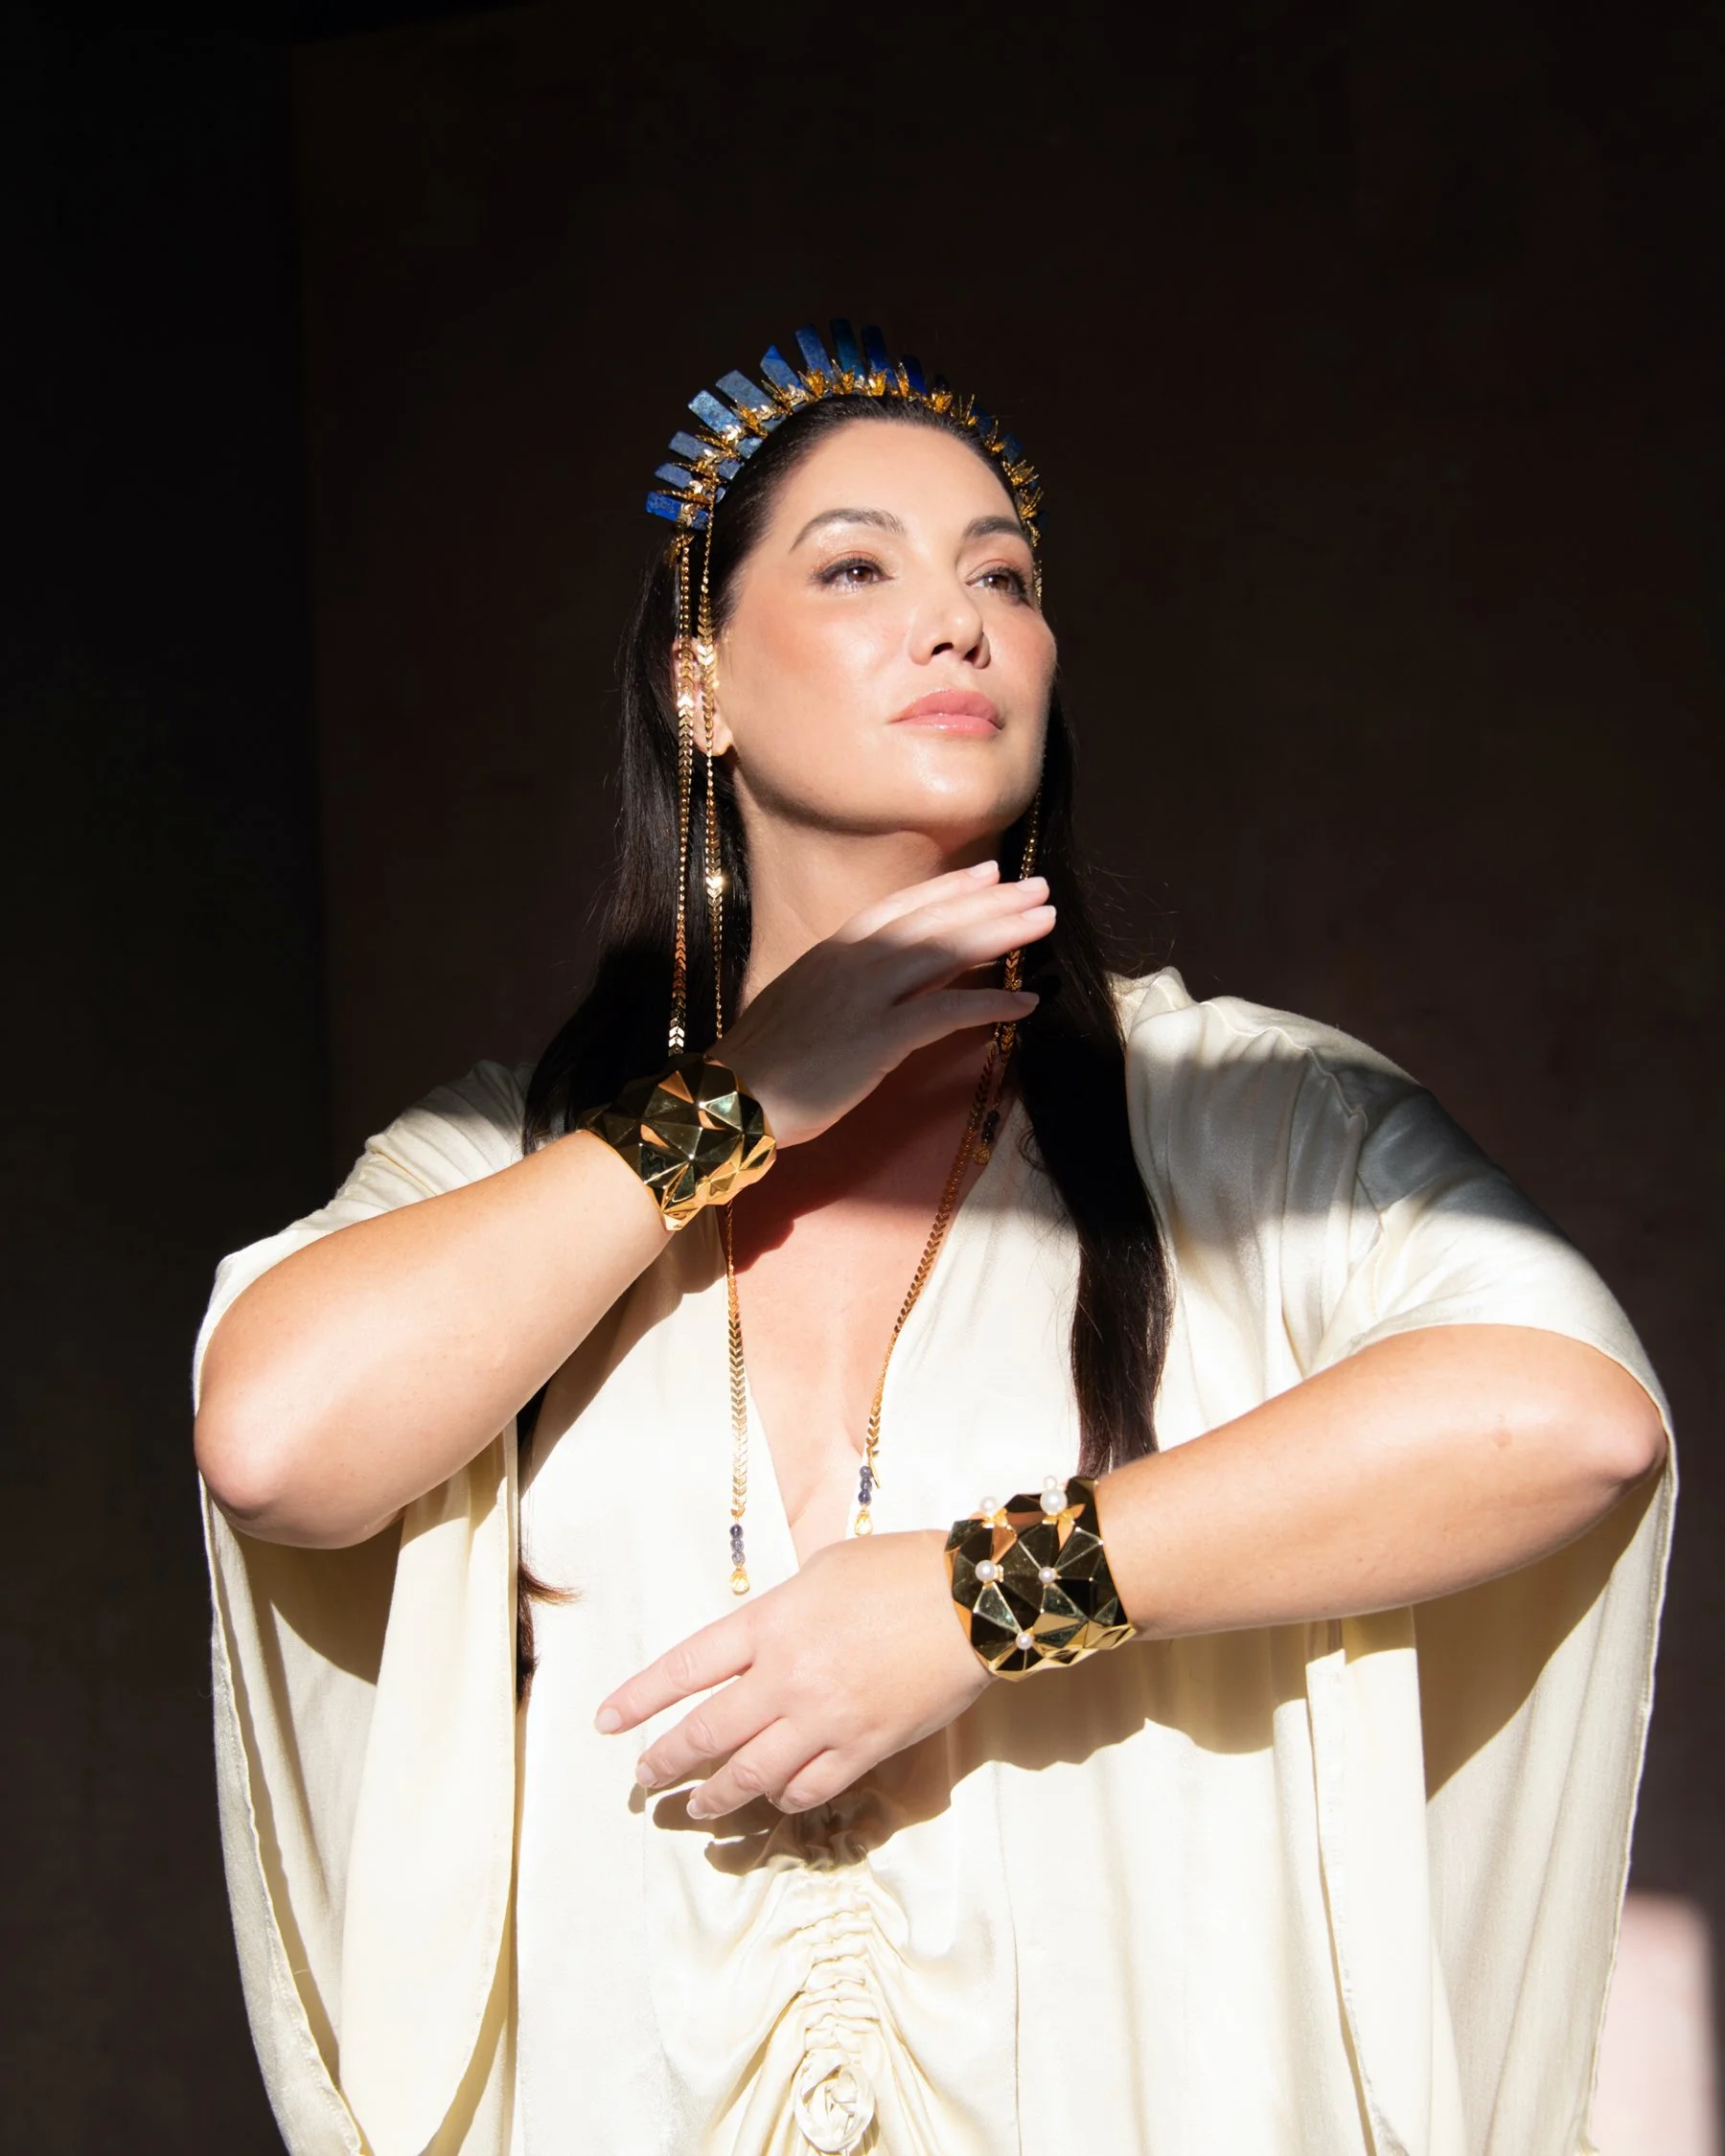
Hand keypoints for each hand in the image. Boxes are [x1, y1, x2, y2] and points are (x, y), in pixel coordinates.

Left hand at [594, 1529, 993, 1816]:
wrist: (968, 1602)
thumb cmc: (897, 1571)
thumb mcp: (822, 1570)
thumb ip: (780, 1613)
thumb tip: (757, 1645)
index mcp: (768, 1624)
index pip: (684, 1668)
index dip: (639, 1698)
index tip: (607, 1722)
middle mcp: (784, 1678)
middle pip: (706, 1733)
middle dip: (664, 1760)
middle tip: (643, 1778)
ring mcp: (823, 1719)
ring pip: (750, 1774)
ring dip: (714, 1796)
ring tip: (696, 1807)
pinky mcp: (863, 1748)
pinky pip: (808, 1788)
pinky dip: (783, 1798)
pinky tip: (772, 1799)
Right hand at [716, 861, 1051, 1147]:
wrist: (730, 1099)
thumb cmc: (762, 1062)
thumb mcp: (803, 1002)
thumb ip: (843, 982)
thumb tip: (884, 980)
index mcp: (833, 951)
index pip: (902, 907)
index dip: (950, 888)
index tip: (989, 872)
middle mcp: (853, 962)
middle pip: (934, 920)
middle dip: (991, 901)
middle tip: (1037, 887)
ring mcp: (866, 998)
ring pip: (946, 952)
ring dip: (1001, 933)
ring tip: (1044, 921)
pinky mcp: (879, 1039)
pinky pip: (946, 1012)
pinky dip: (990, 1003)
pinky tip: (1026, 1003)